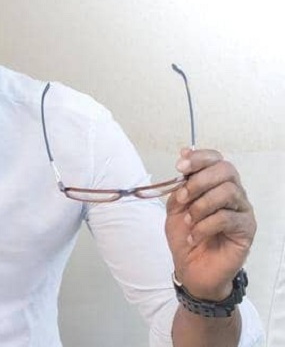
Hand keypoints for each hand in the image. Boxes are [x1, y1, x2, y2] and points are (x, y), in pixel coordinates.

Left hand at [165, 148, 256, 299]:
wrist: (192, 269)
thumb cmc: (186, 237)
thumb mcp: (175, 207)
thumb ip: (180, 184)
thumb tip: (184, 152)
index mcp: (216, 185)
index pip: (216, 159)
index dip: (199, 158)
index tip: (179, 166)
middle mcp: (234, 193)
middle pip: (226, 170)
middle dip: (198, 181)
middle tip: (182, 198)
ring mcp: (242, 211)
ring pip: (228, 192)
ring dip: (201, 205)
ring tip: (189, 221)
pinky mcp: (246, 230)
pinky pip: (227, 218)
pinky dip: (205, 226)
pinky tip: (195, 236)